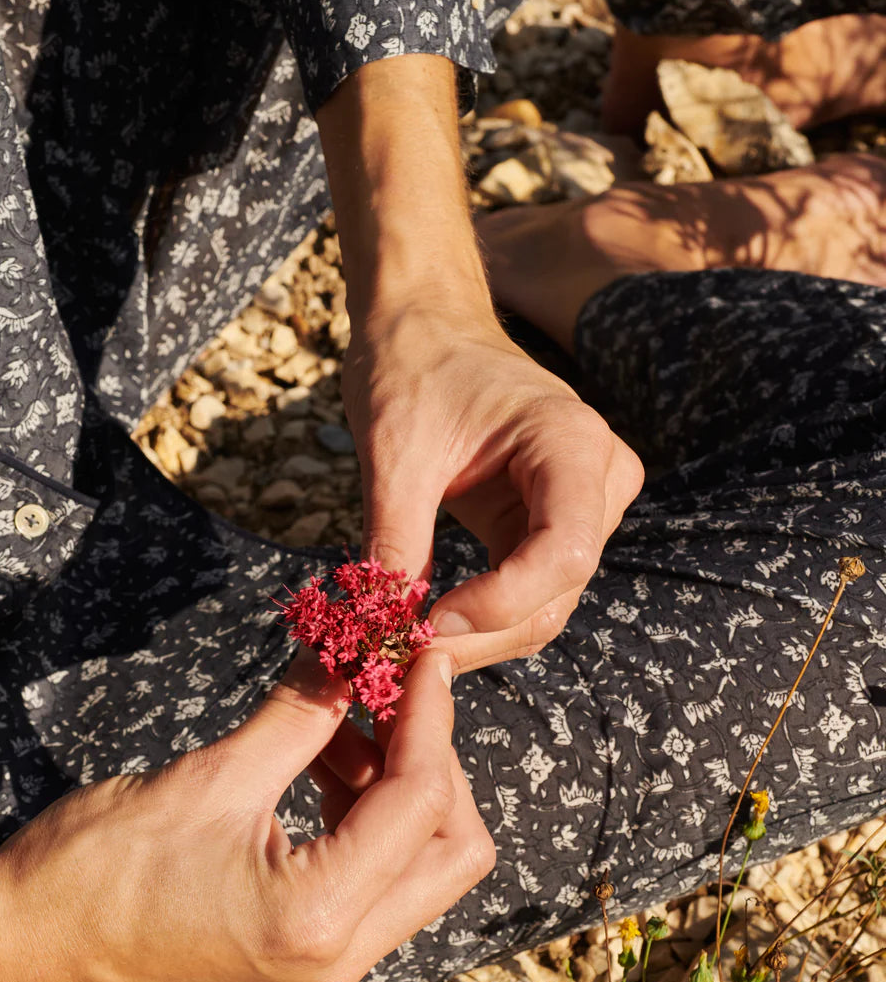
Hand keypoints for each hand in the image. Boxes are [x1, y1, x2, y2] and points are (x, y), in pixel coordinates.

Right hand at [0, 649, 493, 981]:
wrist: (27, 938)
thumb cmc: (98, 865)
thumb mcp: (211, 776)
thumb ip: (302, 714)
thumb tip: (356, 650)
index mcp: (318, 918)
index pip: (422, 802)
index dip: (430, 715)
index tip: (418, 652)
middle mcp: (340, 957)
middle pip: (454, 850)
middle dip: (435, 760)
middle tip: (386, 692)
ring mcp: (328, 963)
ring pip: (422, 864)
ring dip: (399, 783)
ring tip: (337, 720)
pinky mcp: (308, 950)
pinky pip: (378, 876)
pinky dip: (368, 813)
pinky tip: (319, 760)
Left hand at [343, 300, 643, 674]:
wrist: (422, 323)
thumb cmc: (410, 366)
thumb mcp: (394, 454)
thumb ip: (395, 540)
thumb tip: (384, 626)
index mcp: (571, 443)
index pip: (564, 553)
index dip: (499, 604)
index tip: (426, 627)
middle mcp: (598, 476)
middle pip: (558, 590)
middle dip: (482, 634)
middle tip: (403, 657)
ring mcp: (584, 504)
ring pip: (546, 602)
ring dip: (481, 635)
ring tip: (407, 644)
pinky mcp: (553, 523)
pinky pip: (528, 590)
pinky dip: (481, 616)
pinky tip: (428, 625)